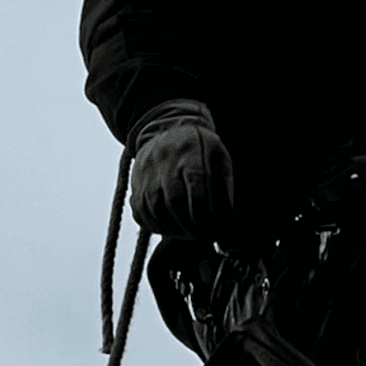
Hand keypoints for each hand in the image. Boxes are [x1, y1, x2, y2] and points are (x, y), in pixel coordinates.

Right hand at [129, 99, 236, 237]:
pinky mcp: (136, 182)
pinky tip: (169, 229)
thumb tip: (229, 226)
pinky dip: (154, 225)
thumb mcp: (220, 159)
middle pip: (174, 201)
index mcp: (190, 154)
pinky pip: (140, 210)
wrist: (167, 128)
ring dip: (172, 229)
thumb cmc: (202, 149)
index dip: (206, 214)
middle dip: (190, 226)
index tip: (216, 230)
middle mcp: (165, 162)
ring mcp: (147, 172)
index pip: (196, 188)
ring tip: (188, 235)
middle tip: (203, 236)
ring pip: (154, 208)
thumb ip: (226, 190)